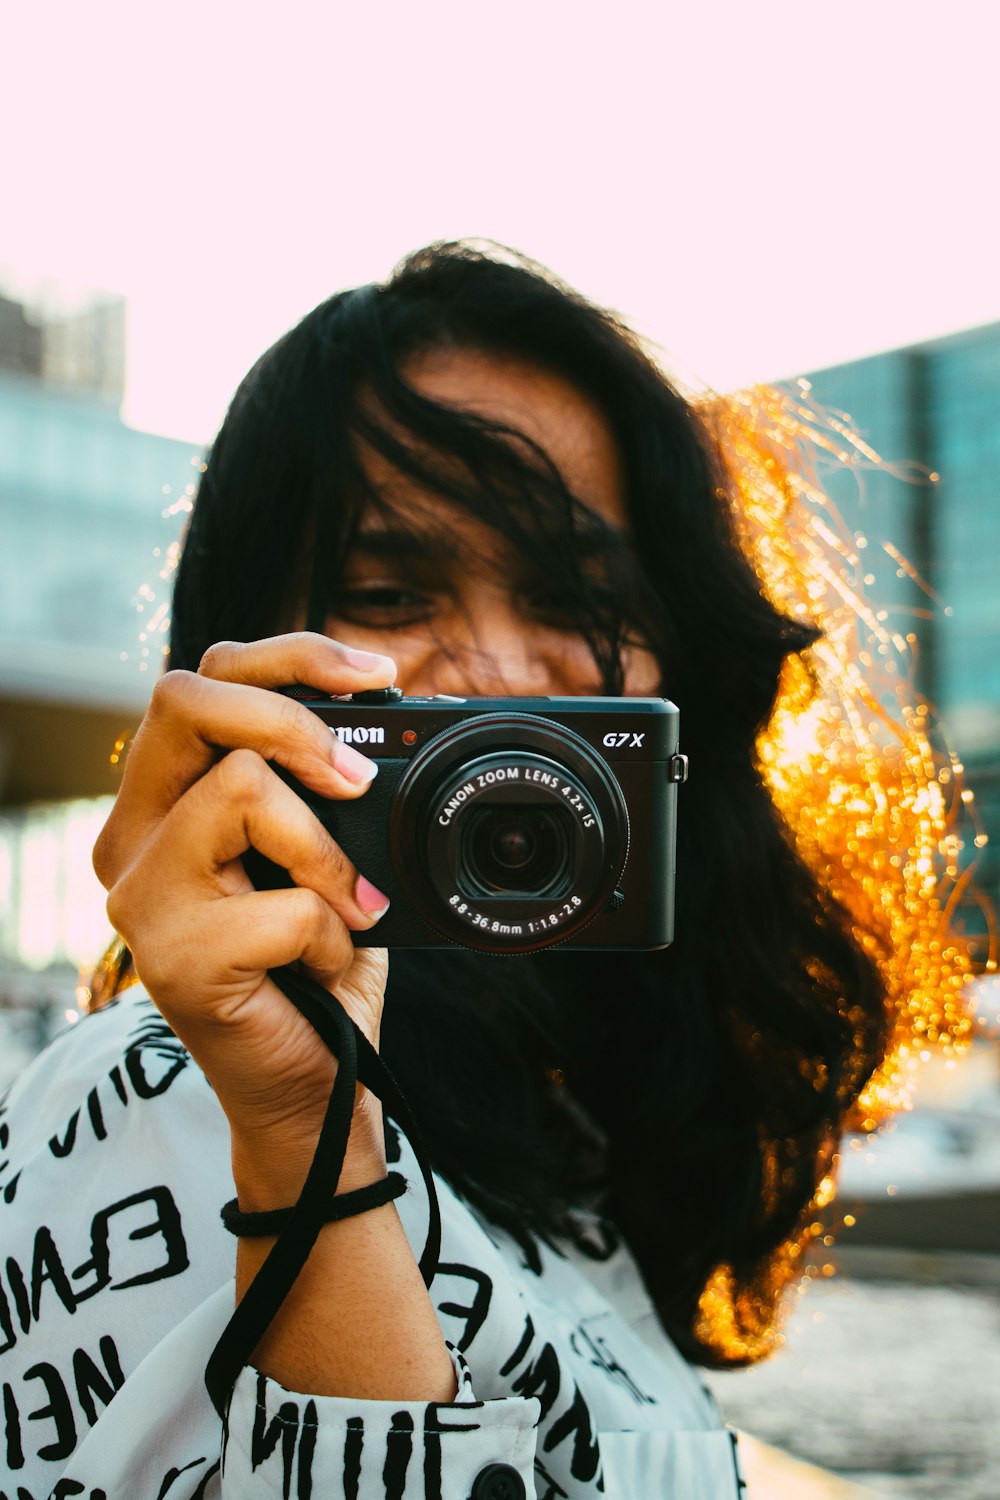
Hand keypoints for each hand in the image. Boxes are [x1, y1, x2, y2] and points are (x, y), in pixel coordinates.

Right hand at [93, 633, 396, 1178]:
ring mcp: (142, 898)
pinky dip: (334, 934)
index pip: (202, 679)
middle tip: (360, 780)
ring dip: (325, 850)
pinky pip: (284, 903)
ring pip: (240, 787)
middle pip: (188, 700)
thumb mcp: (320, 851)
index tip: (381, 676)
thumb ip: (320, 780)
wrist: (313, 1084)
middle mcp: (132, 837)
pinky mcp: (173, 960)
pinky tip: (323, 966)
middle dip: (296, 721)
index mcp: (164, 800)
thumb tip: (387, 704)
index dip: (293, 654)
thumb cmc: (317, 964)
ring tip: (347, 907)